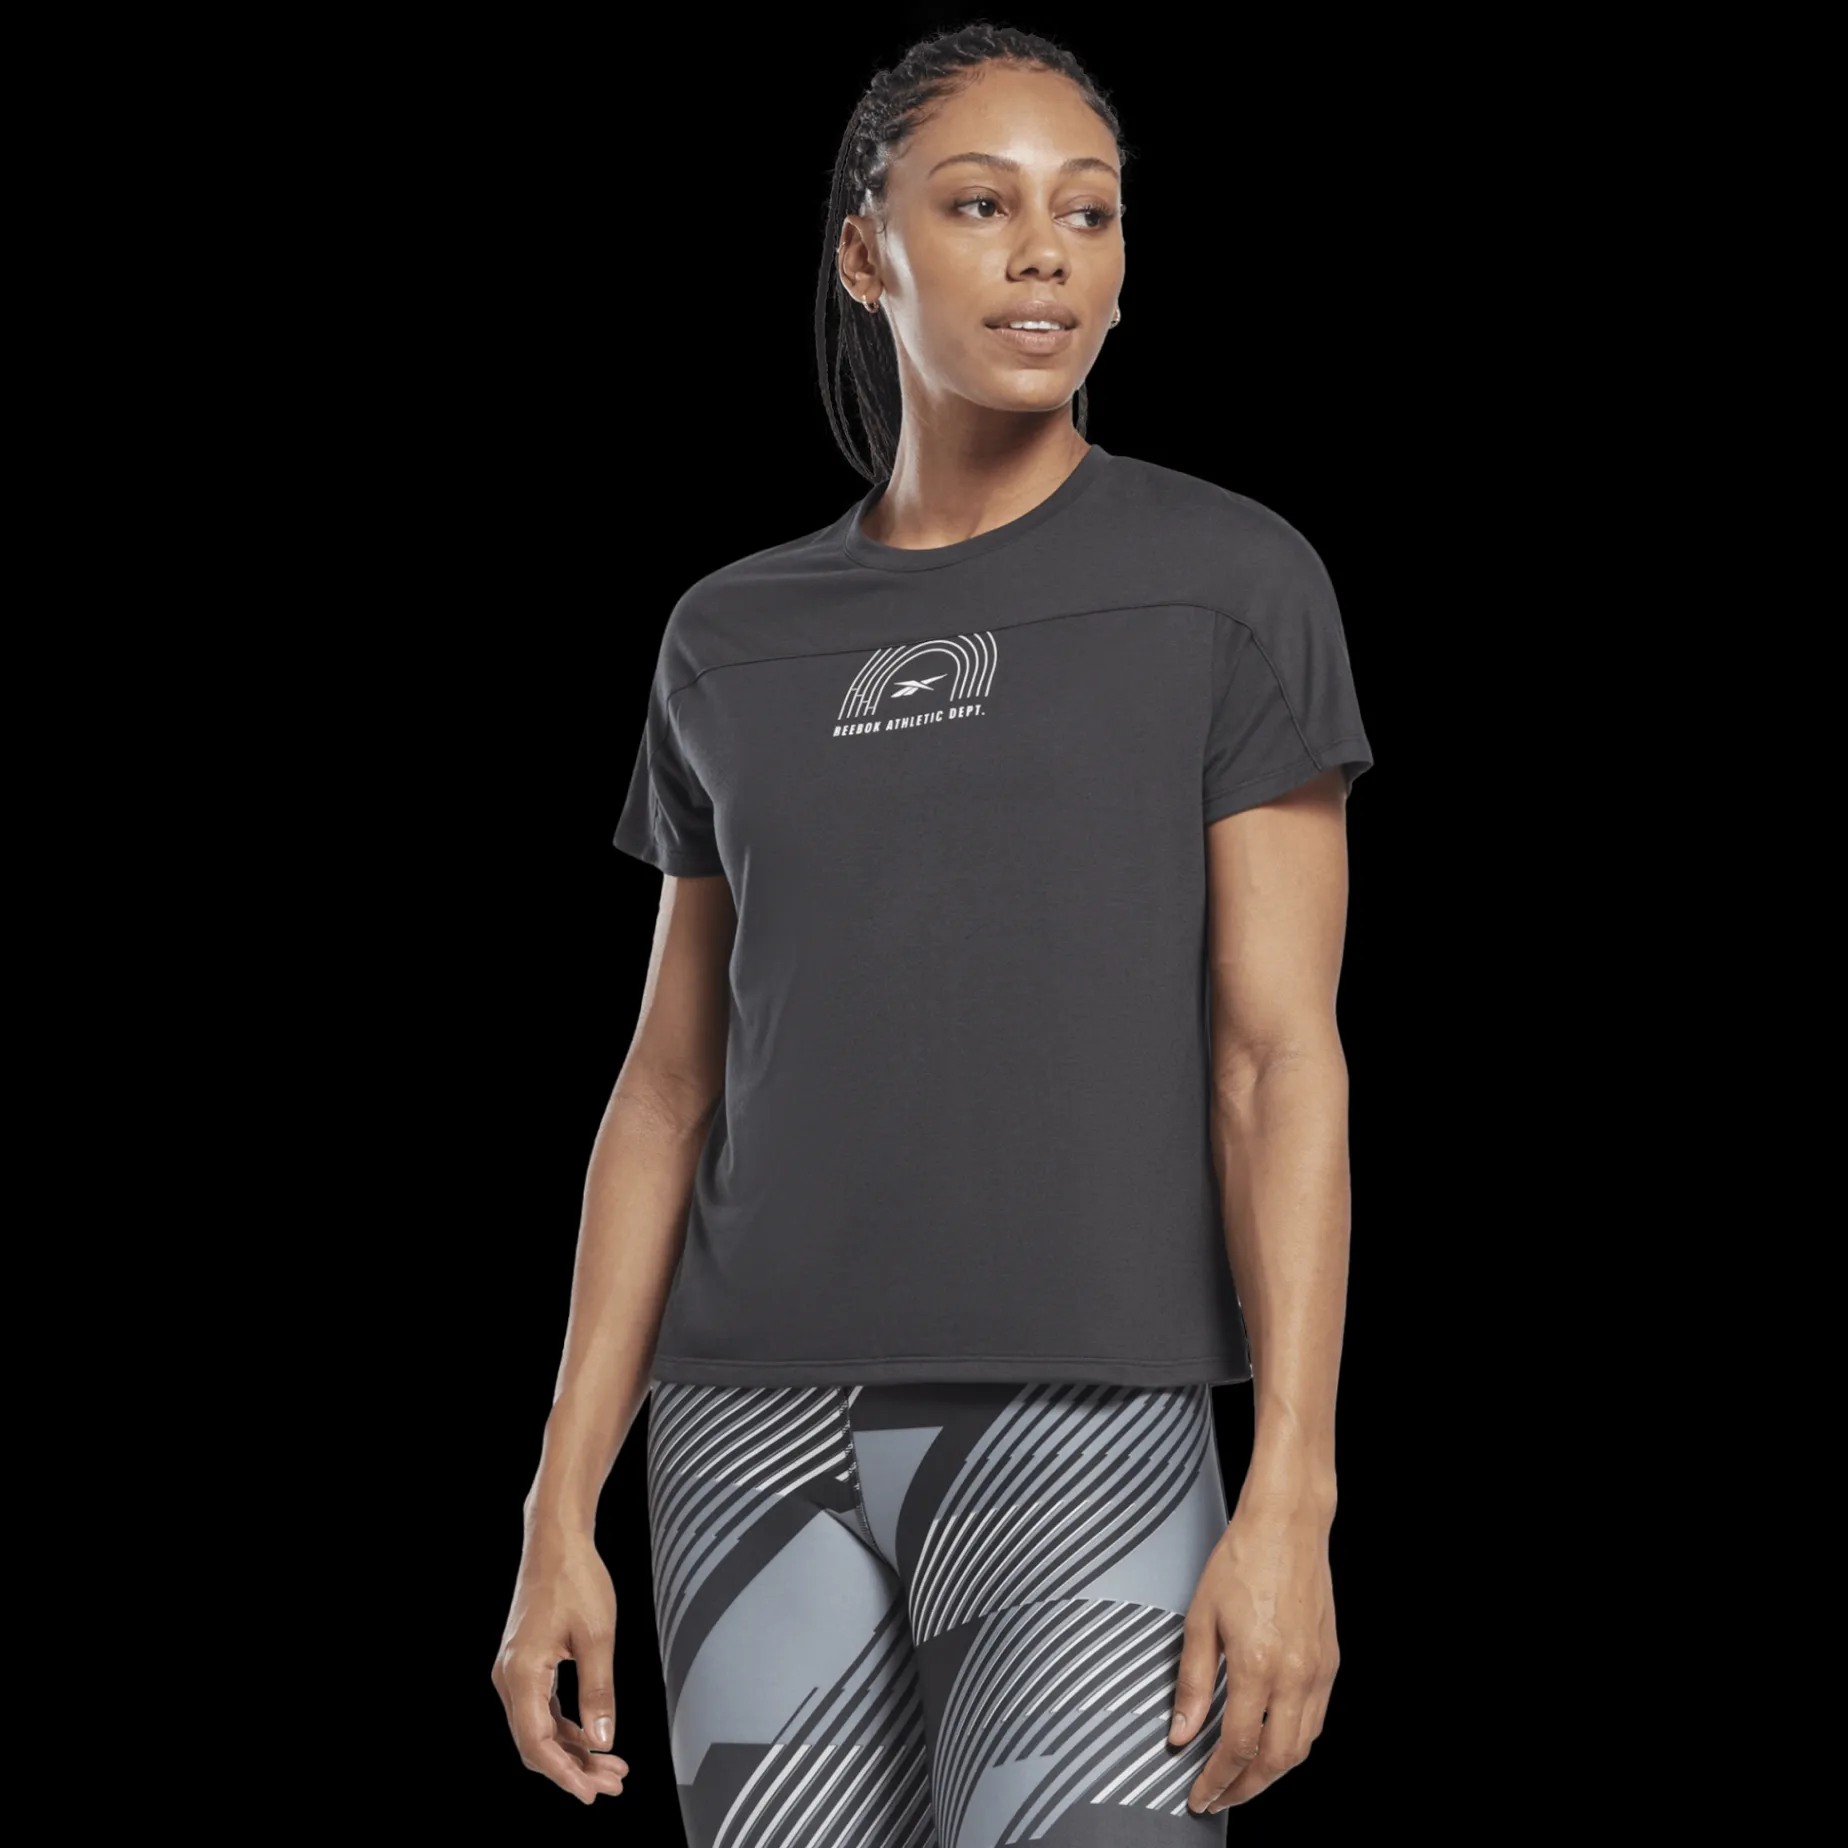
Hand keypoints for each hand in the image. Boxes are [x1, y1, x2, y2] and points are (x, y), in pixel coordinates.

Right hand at [491, 1534, 629, 1804]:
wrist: (556, 1540)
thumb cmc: (575, 1578)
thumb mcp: (597, 1636)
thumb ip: (598, 1692)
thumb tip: (602, 1740)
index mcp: (522, 1673)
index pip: (536, 1743)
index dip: (564, 1774)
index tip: (591, 1792)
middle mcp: (510, 1677)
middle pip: (535, 1743)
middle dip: (573, 1768)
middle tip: (611, 1783)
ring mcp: (515, 1671)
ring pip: (538, 1728)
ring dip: (572, 1750)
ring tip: (609, 1766)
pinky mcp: (525, 1664)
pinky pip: (541, 1709)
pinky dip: (565, 1728)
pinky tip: (591, 1737)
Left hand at [1169, 1497, 1338, 1811]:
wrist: (1286, 1524)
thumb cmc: (1243, 1560)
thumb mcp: (1200, 1618)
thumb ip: (1192, 1682)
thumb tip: (1182, 1731)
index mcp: (1258, 1665)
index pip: (1238, 1747)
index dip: (1216, 1780)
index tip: (1200, 1794)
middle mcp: (1295, 1674)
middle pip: (1276, 1760)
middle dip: (1245, 1789)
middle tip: (1219, 1796)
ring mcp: (1318, 1670)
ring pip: (1302, 1746)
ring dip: (1272, 1772)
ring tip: (1242, 1777)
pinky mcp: (1330, 1662)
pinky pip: (1316, 1720)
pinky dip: (1293, 1742)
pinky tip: (1272, 1740)